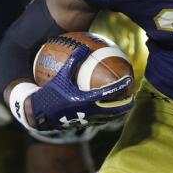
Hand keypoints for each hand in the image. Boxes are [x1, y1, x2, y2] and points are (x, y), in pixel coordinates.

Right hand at [11, 47, 133, 132]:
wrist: (40, 114)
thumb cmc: (49, 93)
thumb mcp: (60, 77)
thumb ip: (73, 62)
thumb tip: (83, 48)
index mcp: (85, 100)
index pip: (108, 93)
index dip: (121, 87)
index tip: (130, 81)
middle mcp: (89, 112)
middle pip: (114, 110)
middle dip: (125, 105)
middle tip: (133, 98)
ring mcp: (87, 120)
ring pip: (108, 117)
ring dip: (118, 112)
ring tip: (125, 106)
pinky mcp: (83, 125)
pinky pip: (100, 120)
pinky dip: (107, 116)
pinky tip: (108, 111)